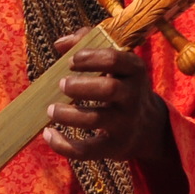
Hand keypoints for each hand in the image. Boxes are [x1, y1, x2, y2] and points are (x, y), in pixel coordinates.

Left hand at [43, 30, 174, 167]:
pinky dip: (64, 145)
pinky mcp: (114, 147)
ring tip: (51, 110)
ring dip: (68, 115)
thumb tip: (60, 43)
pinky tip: (48, 133)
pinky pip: (87, 150)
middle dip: (81, 86)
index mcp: (134, 70)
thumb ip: (88, 43)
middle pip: (109, 90)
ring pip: (96, 120)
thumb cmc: (120, 85)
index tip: (71, 61)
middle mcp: (133, 97)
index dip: (91, 58)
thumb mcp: (115, 62)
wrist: (146, 126)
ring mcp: (125, 123)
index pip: (115, 60)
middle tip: (61, 84)